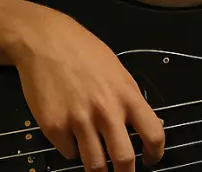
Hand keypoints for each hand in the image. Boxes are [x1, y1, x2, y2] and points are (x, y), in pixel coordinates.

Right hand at [9, 7, 165, 171]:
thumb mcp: (119, 73)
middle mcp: (106, 111)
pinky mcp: (53, 127)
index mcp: (128, 96)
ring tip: (99, 167)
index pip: (154, 134)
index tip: (152, 160)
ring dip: (98, 169)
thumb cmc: (86, 54)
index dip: (156, 153)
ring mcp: (78, 121)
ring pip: (94, 163)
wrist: (46, 42)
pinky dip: (72, 150)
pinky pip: (68, 152)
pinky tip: (72, 137)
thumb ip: (130, 100)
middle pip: (123, 159)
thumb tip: (143, 126)